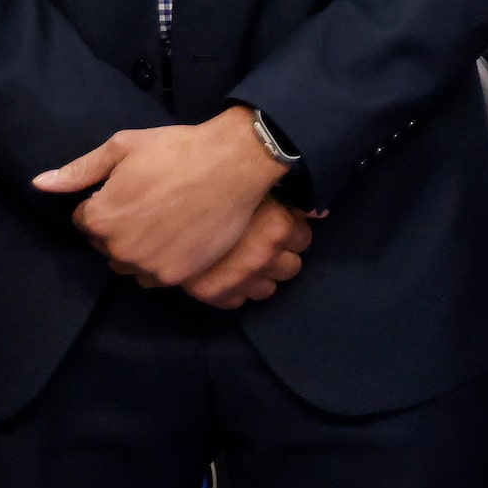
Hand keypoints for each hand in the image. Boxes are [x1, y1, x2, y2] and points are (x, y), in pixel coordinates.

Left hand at [33, 106, 289, 290]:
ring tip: (165, 219)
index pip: (84, 220)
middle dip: (120, 226)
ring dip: (138, 246)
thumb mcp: (123, 148)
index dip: (106, 201)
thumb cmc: (177, 150)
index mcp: (100, 217)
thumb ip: (79, 171)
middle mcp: (118, 248)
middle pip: (105, 244)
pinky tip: (179, 234)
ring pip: (129, 263)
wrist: (233, 164)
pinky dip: (161, 260)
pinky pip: (154, 276)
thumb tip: (38, 184)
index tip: (131, 188)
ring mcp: (148, 265)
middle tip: (151, 201)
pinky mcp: (175, 276)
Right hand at [180, 195, 313, 308]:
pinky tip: (228, 273)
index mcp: (279, 227)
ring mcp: (242, 278)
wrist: (166, 203)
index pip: (304, 239)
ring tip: (246, 261)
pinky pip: (239, 301)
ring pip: (268, 290)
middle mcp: (265, 256)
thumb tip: (321, 213)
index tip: (280, 226)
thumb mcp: (256, 186)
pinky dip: (236, 290)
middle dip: (281, 257)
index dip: (292, 232)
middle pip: (292, 268)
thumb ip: (291, 200)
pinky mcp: (216, 294)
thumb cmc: (215, 186)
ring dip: (261, 277)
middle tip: (264, 245)